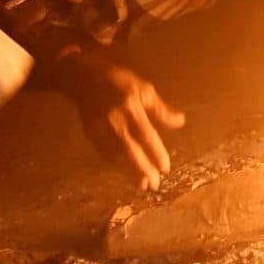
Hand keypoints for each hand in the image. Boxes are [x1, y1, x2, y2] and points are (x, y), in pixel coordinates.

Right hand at [59, 55, 185, 186]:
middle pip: (129, 150)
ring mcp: (99, 128)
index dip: (155, 153)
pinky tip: (126, 174)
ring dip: (129, 172)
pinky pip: (104, 154)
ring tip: (143, 185)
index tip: (165, 168)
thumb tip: (180, 122)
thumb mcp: (143, 88)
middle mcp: (114, 120)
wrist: (83, 78)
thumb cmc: (119, 82)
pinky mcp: (90, 134)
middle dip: (142, 169)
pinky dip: (116, 166)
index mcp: (130, 106)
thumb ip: (160, 109)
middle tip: (155, 185)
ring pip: (116, 156)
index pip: (145, 135)